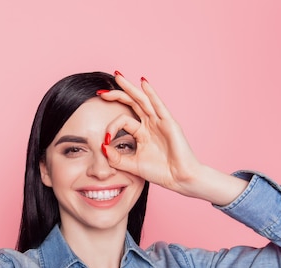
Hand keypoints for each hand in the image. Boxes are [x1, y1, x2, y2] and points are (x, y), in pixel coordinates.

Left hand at [99, 73, 247, 204]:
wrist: (179, 178)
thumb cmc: (160, 172)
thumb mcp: (132, 165)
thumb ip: (116, 158)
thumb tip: (101, 147)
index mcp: (142, 133)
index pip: (123, 121)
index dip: (111, 127)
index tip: (105, 140)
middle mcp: (150, 124)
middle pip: (131, 103)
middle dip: (117, 95)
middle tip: (101, 91)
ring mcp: (160, 122)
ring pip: (142, 100)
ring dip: (130, 88)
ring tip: (117, 77)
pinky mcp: (169, 123)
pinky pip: (158, 105)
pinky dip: (151, 93)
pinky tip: (143, 82)